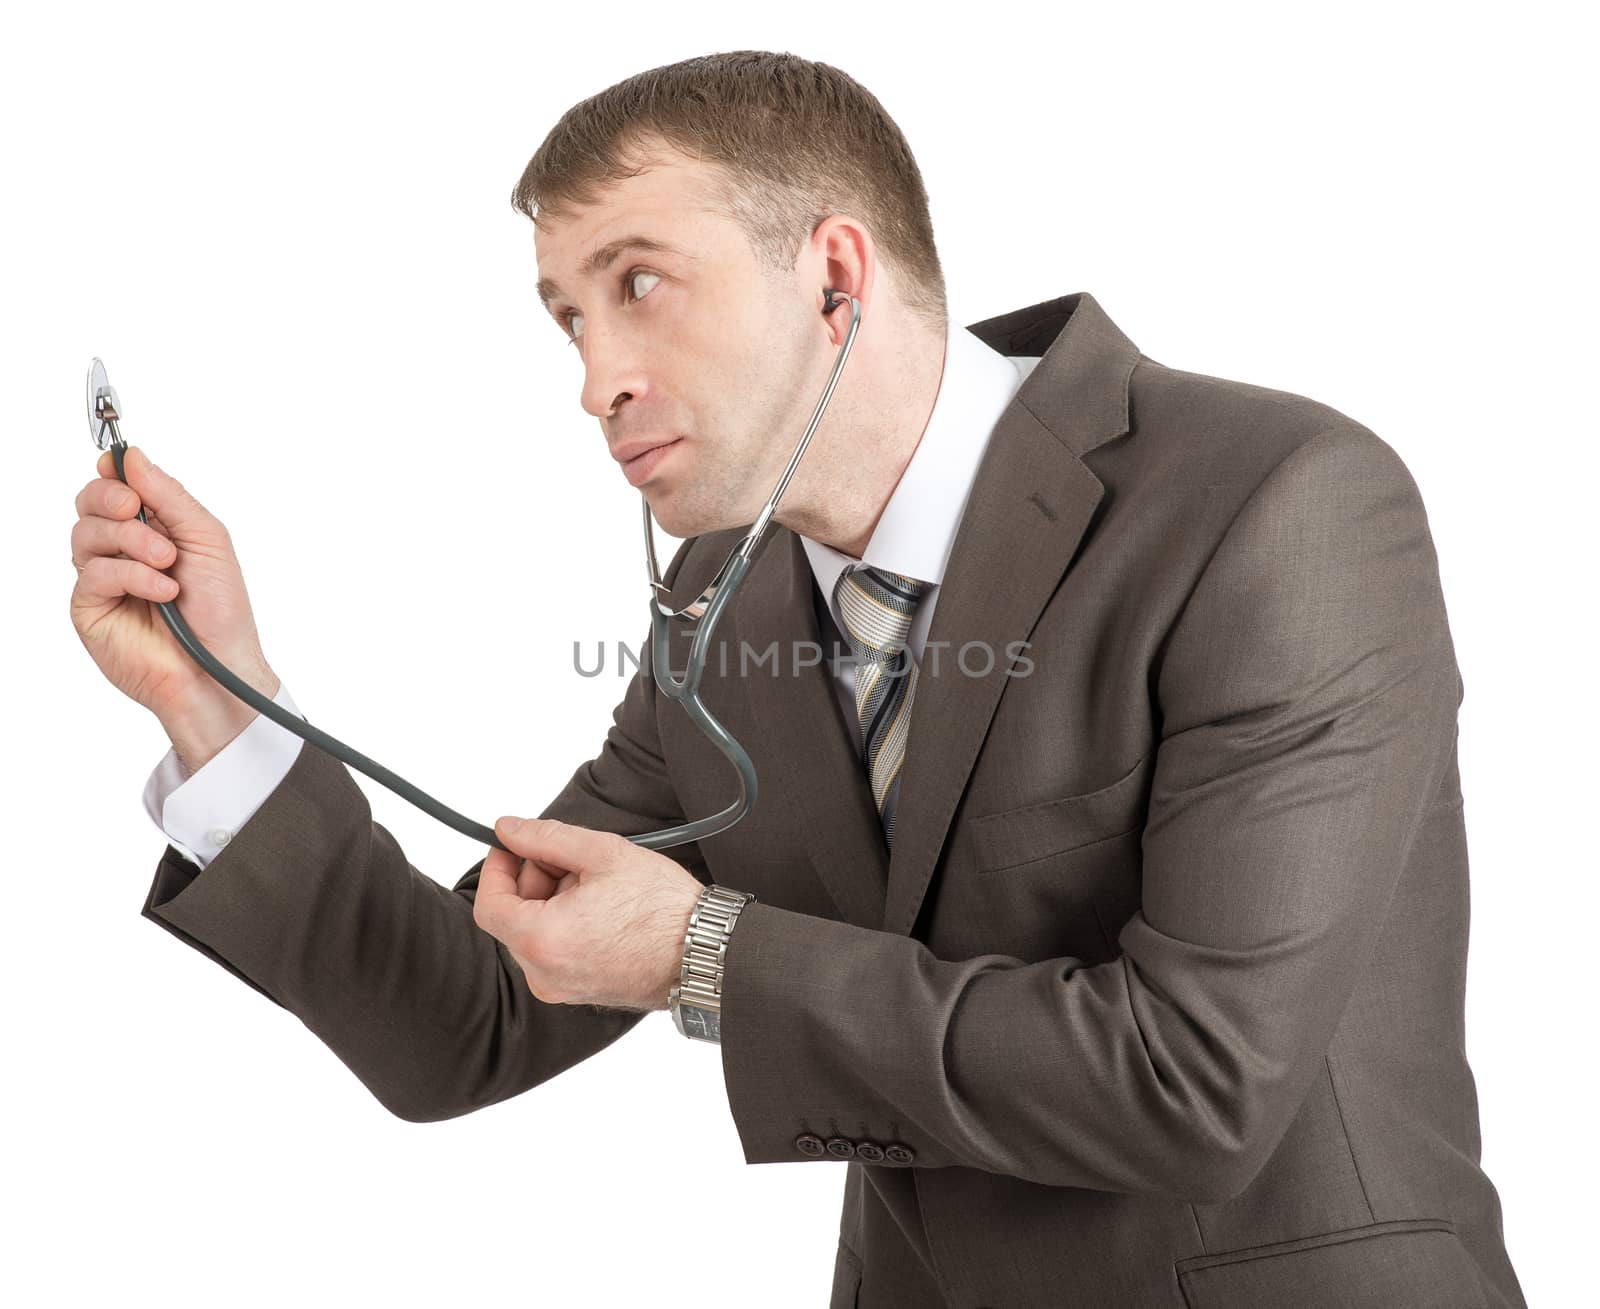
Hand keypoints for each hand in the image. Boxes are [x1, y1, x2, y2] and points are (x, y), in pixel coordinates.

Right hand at [69, 445, 276, 731]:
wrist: (219, 668)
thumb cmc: (221, 611)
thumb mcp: (208, 541)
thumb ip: (171, 497)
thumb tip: (133, 457)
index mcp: (155, 529)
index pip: (118, 487)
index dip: (114, 473)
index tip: (119, 467)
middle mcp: (124, 551)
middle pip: (90, 503)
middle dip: (111, 498)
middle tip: (137, 511)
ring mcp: (105, 579)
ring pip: (86, 534)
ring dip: (131, 541)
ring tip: (167, 562)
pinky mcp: (90, 608)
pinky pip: (93, 573)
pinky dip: (131, 576)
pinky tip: (162, 592)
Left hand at [472, 817, 705, 1012]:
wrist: (703, 951)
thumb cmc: (663, 910)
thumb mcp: (602, 854)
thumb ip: (546, 838)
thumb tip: (510, 830)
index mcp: (542, 942)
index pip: (489, 904)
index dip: (496, 868)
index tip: (511, 847)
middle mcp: (544, 974)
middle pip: (514, 917)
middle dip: (535, 880)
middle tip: (572, 858)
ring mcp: (562, 987)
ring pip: (536, 933)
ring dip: (554, 901)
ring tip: (597, 883)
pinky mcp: (580, 991)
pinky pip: (556, 951)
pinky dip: (567, 924)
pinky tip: (602, 906)